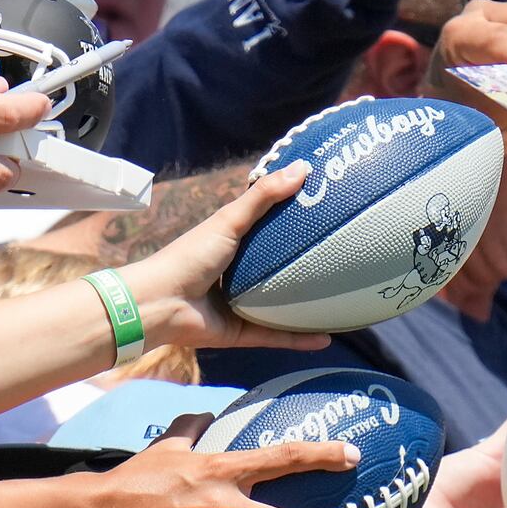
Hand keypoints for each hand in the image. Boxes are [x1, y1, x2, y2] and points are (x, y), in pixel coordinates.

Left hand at [117, 163, 331, 351]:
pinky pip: (276, 336)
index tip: (328, 211)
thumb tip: (303, 168)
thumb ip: (263, 197)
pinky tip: (326, 338)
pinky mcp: (242, 332)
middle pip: (280, 268)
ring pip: (282, 306)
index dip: (296, 220)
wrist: (161, 303)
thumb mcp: (229, 221)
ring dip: (308, 308)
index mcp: (235, 244)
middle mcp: (240, 273)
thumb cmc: (191, 255)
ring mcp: (242, 304)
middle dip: (308, 267)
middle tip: (345, 258)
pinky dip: (299, 340)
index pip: (270, 229)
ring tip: (342, 303)